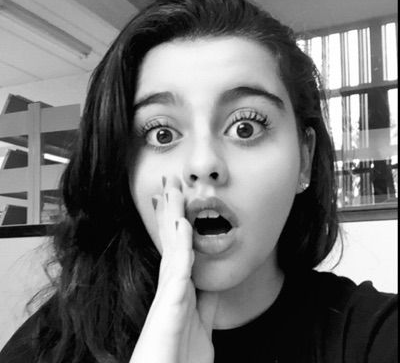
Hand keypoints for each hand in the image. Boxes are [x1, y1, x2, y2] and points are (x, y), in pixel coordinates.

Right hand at [130, 176, 218, 362]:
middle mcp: (170, 288)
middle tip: (169, 182)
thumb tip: (212, 283)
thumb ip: (207, 304)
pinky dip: (180, 249)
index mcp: (178, 290)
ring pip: (171, 249)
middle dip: (170, 210)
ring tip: (172, 191)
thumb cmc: (178, 359)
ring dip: (172, 218)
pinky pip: (176, 274)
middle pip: (170, 241)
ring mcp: (167, 297)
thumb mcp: (201, 325)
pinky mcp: (168, 310)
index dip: (174, 221)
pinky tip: (182, 228)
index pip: (177, 247)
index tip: (175, 198)